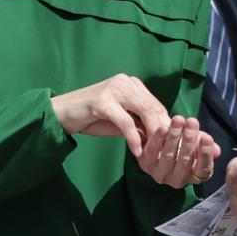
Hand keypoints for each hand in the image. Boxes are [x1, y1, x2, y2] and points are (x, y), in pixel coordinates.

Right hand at [50, 74, 170, 156]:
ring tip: (157, 153)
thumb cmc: (92, 118)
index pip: (156, 104)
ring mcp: (114, 89)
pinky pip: (125, 121)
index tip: (174, 144)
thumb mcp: (120, 122)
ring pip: (143, 111)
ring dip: (152, 135)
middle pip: (153, 107)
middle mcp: (125, 82)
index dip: (166, 125)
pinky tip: (137, 152)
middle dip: (163, 131)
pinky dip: (133, 137)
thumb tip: (159, 139)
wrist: (62, 113)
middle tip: (170, 151)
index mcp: (132, 84)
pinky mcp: (102, 100)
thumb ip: (138, 126)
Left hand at [137, 115, 221, 188]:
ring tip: (178, 120)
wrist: (160, 144)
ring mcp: (160, 174)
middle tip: (192, 122)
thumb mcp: (197, 144)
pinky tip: (163, 127)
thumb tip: (217, 150)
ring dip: (174, 136)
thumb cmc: (183, 145)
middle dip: (189, 139)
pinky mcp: (145, 164)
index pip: (203, 169)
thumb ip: (205, 146)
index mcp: (194, 176)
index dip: (205, 154)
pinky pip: (152, 151)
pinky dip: (158, 139)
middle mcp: (177, 180)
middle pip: (185, 161)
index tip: (207, 137)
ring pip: (169, 155)